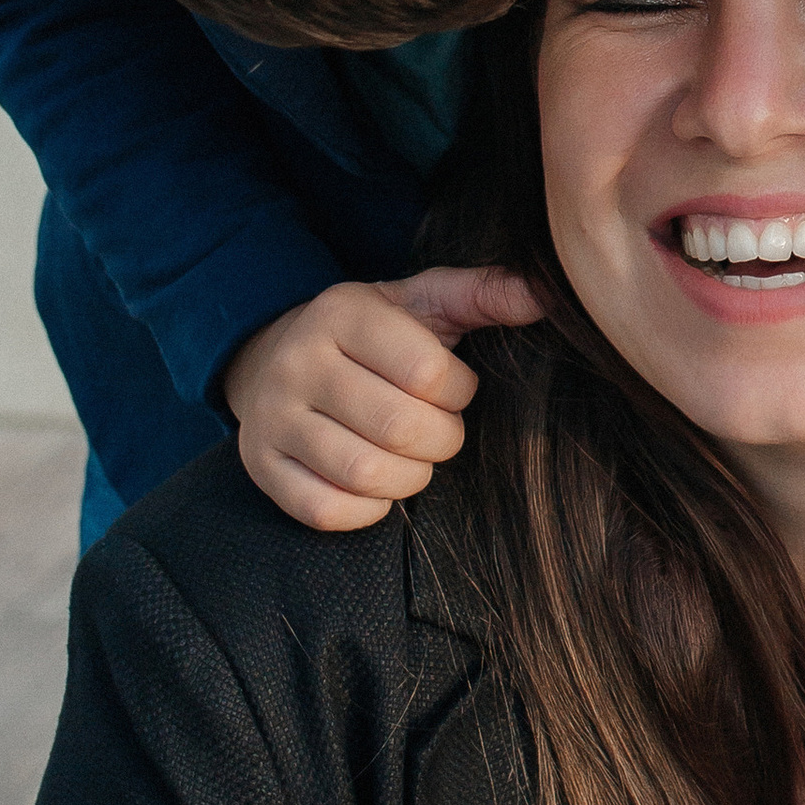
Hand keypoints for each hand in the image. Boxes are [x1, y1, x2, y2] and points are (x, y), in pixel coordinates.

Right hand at [223, 268, 543, 530]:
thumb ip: (483, 294)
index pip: (427, 373)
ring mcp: (272, 417)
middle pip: (400, 428)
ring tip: (412, 455)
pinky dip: (367, 509)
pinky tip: (377, 484)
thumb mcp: (423, 301)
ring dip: (410, 477)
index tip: (454, 388)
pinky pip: (325, 510)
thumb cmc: (374, 334)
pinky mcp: (260, 465)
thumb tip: (544, 294)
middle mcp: (298, 362)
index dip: (459, 392)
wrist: (276, 355)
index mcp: (342, 313)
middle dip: (442, 439)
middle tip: (439, 429)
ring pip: (364, 474)